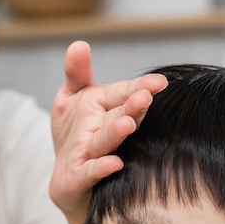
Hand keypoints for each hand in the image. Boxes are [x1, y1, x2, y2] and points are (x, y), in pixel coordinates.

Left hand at [49, 42, 166, 217]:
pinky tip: (113, 163)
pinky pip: (90, 171)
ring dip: (117, 132)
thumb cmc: (75, 134)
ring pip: (105, 142)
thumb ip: (77, 72)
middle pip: (120, 116)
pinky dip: (101, 167)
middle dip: (132, 107)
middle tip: (144, 97)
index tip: (158, 83)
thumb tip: (79, 44)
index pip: (125, 94)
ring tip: (127, 124)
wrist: (66, 179)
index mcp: (109, 109)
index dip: (140, 88)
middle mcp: (105, 132)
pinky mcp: (79, 178)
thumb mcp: (70, 97)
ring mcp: (93, 155)